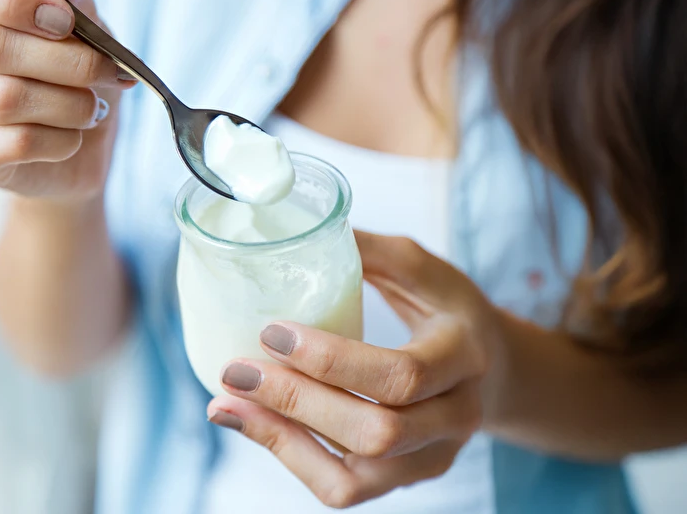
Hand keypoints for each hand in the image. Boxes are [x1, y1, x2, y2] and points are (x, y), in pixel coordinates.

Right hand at [0, 0, 134, 200]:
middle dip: (68, 62)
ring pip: (5, 99)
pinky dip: (60, 141)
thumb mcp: (85, 25)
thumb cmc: (76, 76)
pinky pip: (13, 143)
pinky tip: (70, 138)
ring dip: (70, 106)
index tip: (67, 20)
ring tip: (91, 109)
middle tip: (106, 73)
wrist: (82, 148)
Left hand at [207, 231, 499, 508]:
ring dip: (283, 440)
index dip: (332, 361)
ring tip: (226, 404)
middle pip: (377, 431)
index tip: (271, 331)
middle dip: (297, 401)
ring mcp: (432, 457)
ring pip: (357, 474)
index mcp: (464, 355)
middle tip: (235, 369)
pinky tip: (251, 425)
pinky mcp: (404, 479)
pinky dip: (291, 459)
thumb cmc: (447, 310)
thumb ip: (367, 251)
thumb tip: (295, 230)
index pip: (403, 375)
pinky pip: (343, 489)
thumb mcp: (421, 268)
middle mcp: (457, 417)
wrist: (490, 371)